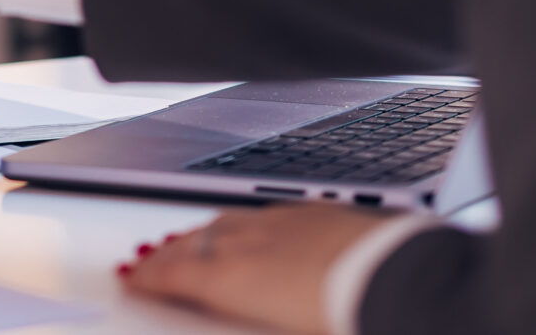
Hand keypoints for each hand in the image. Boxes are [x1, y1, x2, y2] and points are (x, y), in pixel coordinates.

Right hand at [118, 205, 389, 333]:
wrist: (401, 280)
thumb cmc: (345, 316)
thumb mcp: (279, 328)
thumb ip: (243, 317)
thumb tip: (223, 306)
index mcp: (236, 278)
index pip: (178, 274)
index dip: (150, 277)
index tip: (135, 279)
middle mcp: (253, 243)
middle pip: (195, 245)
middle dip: (168, 253)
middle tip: (149, 261)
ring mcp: (285, 222)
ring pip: (227, 223)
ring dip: (203, 235)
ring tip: (190, 244)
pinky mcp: (318, 212)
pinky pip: (265, 213)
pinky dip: (244, 224)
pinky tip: (250, 229)